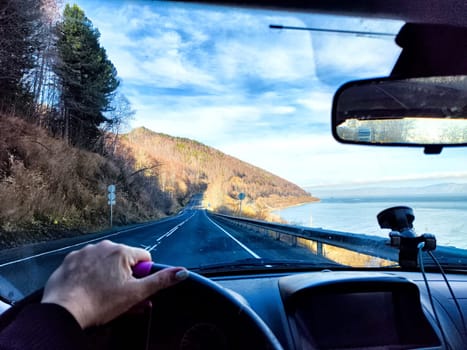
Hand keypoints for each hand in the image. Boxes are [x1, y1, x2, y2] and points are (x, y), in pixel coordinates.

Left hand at [41, 240, 188, 328]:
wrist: (64, 311)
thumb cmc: (100, 302)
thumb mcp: (135, 294)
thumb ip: (160, 281)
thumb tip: (182, 271)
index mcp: (121, 251)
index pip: (144, 258)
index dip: (142, 276)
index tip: (134, 288)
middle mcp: (104, 246)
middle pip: (124, 261)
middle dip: (126, 278)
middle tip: (120, 297)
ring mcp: (85, 252)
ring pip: (105, 263)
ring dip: (108, 276)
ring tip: (102, 295)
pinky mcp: (70, 260)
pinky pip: (88, 265)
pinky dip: (90, 275)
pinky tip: (88, 289)